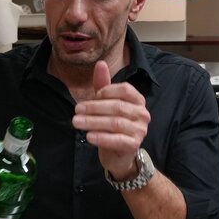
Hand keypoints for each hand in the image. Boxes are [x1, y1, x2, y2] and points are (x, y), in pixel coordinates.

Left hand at [72, 61, 149, 180]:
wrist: (119, 154)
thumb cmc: (112, 125)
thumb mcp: (106, 103)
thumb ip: (103, 85)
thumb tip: (100, 63)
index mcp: (137, 100)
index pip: (124, 89)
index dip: (107, 91)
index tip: (91, 96)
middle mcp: (142, 113)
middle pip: (117, 106)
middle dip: (94, 108)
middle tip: (76, 110)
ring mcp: (140, 130)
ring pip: (115, 123)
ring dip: (93, 122)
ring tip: (77, 122)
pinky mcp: (134, 144)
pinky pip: (117, 140)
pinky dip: (101, 137)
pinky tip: (88, 136)